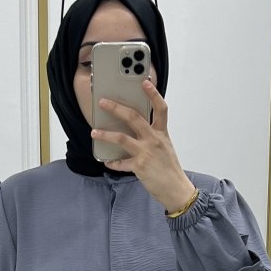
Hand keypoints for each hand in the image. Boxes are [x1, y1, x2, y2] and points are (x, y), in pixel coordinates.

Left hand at [91, 80, 197, 212]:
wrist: (176, 189)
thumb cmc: (170, 168)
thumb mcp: (165, 147)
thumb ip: (153, 136)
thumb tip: (134, 129)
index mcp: (162, 133)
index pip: (161, 108)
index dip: (153, 94)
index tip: (145, 81)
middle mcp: (154, 139)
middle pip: (134, 117)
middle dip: (116, 107)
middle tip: (103, 102)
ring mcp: (146, 152)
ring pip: (121, 138)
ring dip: (105, 134)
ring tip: (94, 132)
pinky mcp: (139, 166)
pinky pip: (121, 163)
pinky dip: (112, 162)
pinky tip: (106, 161)